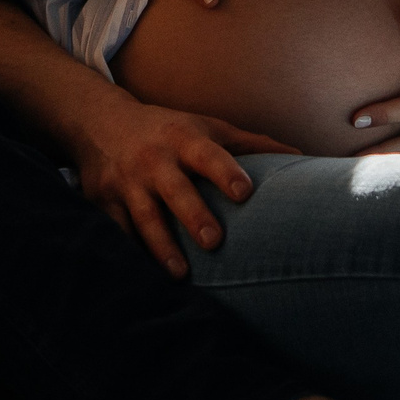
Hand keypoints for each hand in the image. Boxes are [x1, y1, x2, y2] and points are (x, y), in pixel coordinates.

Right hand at [68, 93, 299, 275]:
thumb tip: (300, 156)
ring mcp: (126, 183)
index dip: (225, 171)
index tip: (244, 192)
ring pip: (144, 217)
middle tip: (214, 241)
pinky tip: (145, 277)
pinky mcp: (104, 202)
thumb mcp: (206, 127)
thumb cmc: (169, 130)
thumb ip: (250, 144)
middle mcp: (154, 160)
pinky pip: (117, 231)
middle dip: (193, 215)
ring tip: (181, 274)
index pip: (208, 154)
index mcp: (183, 138)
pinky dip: (129, 253)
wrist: (99, 122)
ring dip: (162, 247)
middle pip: (174, 190)